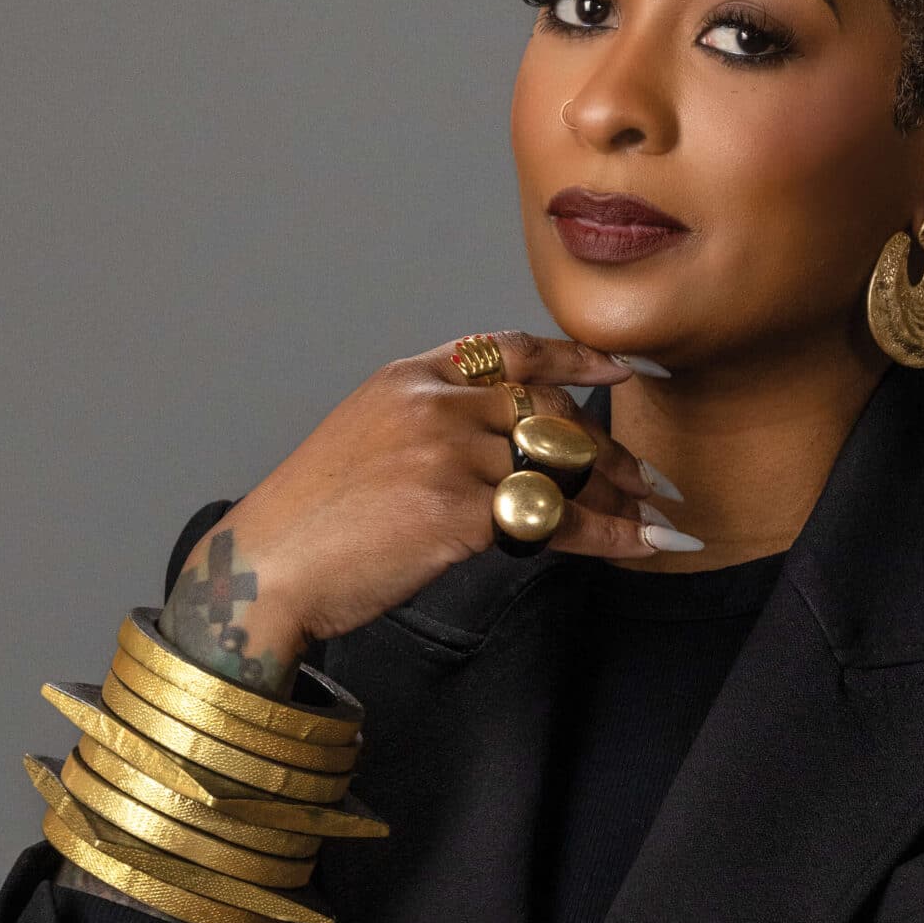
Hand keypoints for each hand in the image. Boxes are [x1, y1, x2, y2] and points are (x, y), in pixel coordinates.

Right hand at [163, 333, 676, 686]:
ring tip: (656, 514)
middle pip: (548, 413)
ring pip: (560, 470)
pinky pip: (557, 523)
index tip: (618, 370)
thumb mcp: (366, 442)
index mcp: (410, 379)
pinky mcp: (460, 513)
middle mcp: (434, 406)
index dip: (573, 358)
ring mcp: (448, 455)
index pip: (509, 352)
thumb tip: (502, 449)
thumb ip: (431, 427)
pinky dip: (611, 536)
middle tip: (650, 477)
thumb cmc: (313, 523)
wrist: (267, 569)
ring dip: (619, 497)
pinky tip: (644, 544)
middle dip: (608, 449)